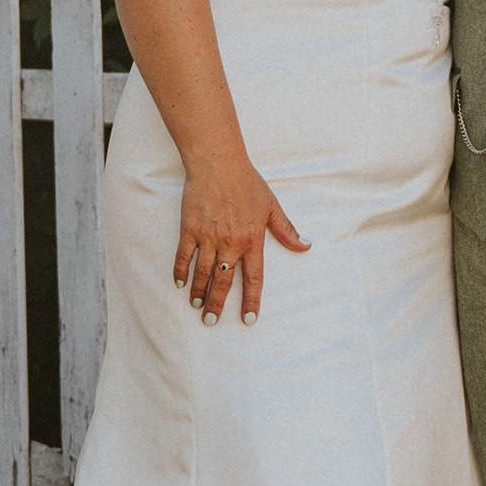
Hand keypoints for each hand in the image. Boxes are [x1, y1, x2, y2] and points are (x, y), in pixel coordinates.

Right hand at [175, 157, 308, 323]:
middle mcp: (229, 243)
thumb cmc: (246, 182)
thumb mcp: (271, 206)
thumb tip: (305, 246)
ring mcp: (207, 237)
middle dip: (217, 305)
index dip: (250, 301)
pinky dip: (181, 271)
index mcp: (251, 240)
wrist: (218, 163)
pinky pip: (183, 256)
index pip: (252, 278)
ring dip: (199, 293)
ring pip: (202, 273)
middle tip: (211, 322)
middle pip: (223, 282)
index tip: (248, 319)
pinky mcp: (189, 229)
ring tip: (196, 307)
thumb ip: (286, 229)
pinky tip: (180, 284)